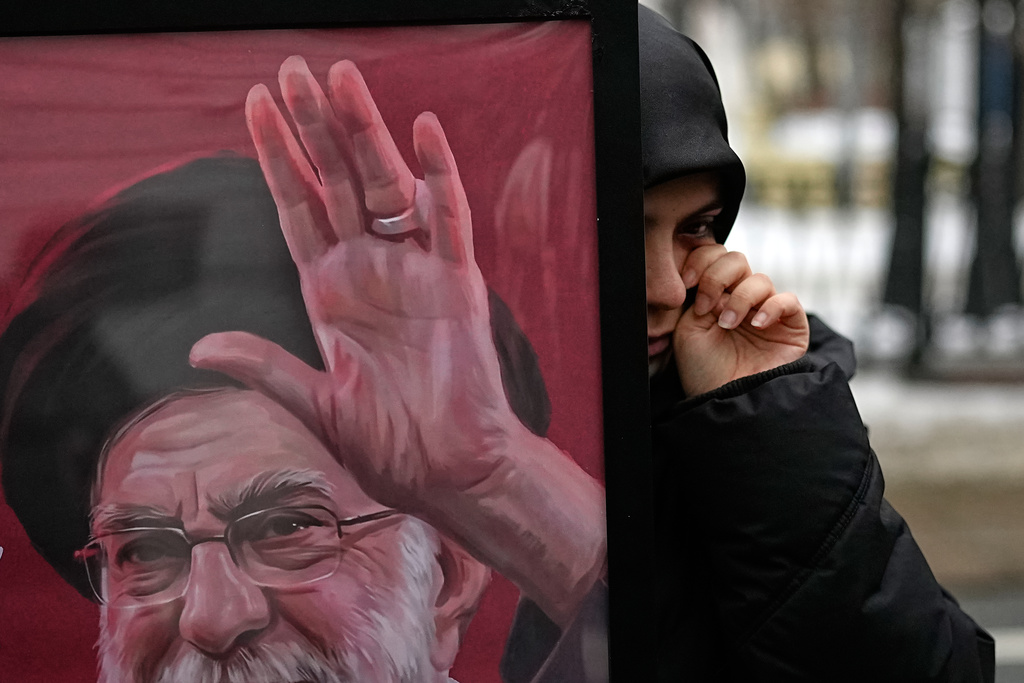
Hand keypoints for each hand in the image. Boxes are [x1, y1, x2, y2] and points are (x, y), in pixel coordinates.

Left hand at [190, 57, 604, 623]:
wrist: (448, 473)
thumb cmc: (388, 447)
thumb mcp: (314, 404)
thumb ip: (265, 366)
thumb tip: (203, 346)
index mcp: (331, 292)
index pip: (300, 208)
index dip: (278, 159)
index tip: (256, 106)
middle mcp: (370, 271)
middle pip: (338, 183)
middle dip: (313, 128)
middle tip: (292, 71)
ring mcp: (414, 272)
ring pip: (387, 187)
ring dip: (363, 134)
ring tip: (339, 79)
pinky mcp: (456, 285)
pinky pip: (448, 220)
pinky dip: (439, 176)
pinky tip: (422, 131)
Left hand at [673, 245, 808, 395]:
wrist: (726, 403)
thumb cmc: (704, 370)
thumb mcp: (688, 329)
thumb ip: (697, 295)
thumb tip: (709, 275)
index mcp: (714, 296)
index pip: (712, 258)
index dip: (700, 261)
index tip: (685, 282)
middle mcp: (740, 299)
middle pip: (735, 260)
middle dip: (717, 275)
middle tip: (706, 305)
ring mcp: (766, 311)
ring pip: (760, 279)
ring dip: (741, 298)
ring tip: (728, 325)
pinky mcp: (791, 326)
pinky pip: (788, 300)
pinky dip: (772, 307)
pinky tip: (756, 325)